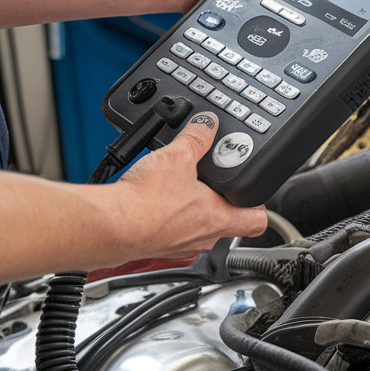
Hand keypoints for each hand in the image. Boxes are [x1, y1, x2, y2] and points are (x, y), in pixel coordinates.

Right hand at [109, 111, 266, 260]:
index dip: (259, 203)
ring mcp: (180, 245)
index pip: (258, 220)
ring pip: (198, 226)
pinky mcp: (157, 244)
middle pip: (227, 221)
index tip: (253, 190)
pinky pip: (171, 228)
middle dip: (222, 199)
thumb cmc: (145, 203)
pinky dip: (168, 213)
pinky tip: (156, 196)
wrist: (110, 225)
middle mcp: (203, 238)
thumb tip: (207, 125)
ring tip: (181, 183)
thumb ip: (197, 138)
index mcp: (220, 220)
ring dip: (193, 206)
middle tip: (214, 179)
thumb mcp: (178, 157)